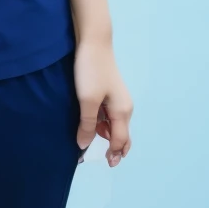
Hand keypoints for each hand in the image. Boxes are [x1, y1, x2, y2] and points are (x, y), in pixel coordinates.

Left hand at [74, 36, 132, 166]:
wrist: (93, 43)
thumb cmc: (91, 71)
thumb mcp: (87, 100)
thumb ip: (87, 124)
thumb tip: (84, 145)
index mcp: (122, 111)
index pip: (120, 140)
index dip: (113, 154)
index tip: (106, 164)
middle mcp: (124, 107)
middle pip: (122, 135)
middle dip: (115, 148)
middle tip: (105, 160)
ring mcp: (118, 99)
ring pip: (115, 125)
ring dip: (106, 135)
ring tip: (89, 142)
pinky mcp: (110, 93)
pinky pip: (109, 115)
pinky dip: (102, 124)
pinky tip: (90, 124)